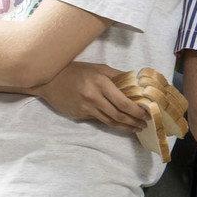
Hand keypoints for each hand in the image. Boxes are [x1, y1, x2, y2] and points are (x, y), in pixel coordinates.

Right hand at [32, 62, 146, 130]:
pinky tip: (119, 124)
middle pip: (118, 115)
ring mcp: (85, 108)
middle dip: (133, 122)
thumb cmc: (77, 71)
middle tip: (144, 124)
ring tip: (135, 128)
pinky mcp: (79, 115)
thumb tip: (137, 83)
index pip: (122, 102)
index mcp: (100, 83)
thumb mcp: (99, 68)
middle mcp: (93, 97)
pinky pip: (99, 120)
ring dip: (125, 127)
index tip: (146, 114)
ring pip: (109, 122)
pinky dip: (111, 123)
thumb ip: (118, 76)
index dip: (136, 111)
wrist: (49, 81)